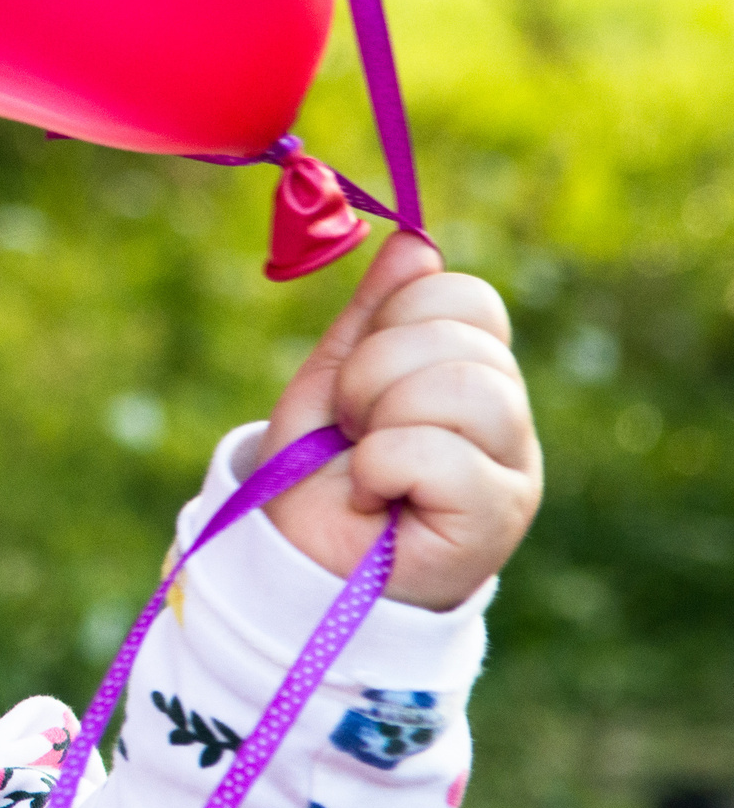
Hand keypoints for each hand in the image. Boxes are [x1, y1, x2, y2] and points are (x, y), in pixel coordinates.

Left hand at [261, 233, 541, 610]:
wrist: (296, 566)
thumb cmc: (317, 478)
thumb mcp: (332, 380)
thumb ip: (373, 315)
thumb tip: (415, 241)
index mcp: (474, 373)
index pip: (467, 297)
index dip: (396, 316)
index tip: (354, 374)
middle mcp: (506, 418)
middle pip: (462, 337)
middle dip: (372, 373)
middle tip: (350, 427)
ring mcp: (511, 467)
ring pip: (464, 387)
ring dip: (379, 418)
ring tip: (362, 461)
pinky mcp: (495, 516)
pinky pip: (438, 452)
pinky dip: (380, 466)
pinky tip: (373, 495)